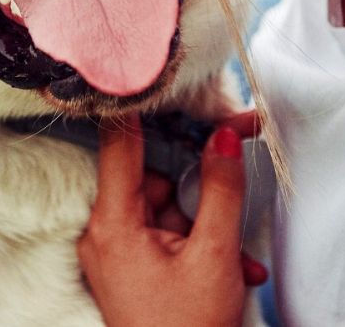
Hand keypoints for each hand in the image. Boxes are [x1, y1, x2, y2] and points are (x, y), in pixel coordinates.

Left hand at [77, 112, 267, 326]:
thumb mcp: (213, 253)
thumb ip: (218, 189)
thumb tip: (224, 136)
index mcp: (112, 225)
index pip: (119, 144)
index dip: (144, 107)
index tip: (161, 74)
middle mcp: (105, 234)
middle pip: (153, 178)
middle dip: (199, 186)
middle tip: (238, 170)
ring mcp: (117, 254)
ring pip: (167, 209)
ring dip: (208, 224)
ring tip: (238, 258)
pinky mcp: (132, 269)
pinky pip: (168, 237)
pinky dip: (200, 246)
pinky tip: (233, 270)